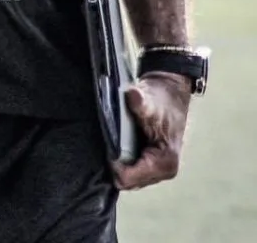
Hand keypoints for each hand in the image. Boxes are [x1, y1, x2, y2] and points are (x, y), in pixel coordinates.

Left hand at [112, 72, 190, 189]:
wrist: (170, 94)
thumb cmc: (162, 99)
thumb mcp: (150, 100)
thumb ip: (140, 102)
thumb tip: (132, 95)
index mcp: (164, 163)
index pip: (129, 179)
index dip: (113, 165)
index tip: (105, 146)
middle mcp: (163, 171)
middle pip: (127, 182)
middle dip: (114, 166)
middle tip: (106, 143)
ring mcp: (157, 169)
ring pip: (128, 178)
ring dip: (117, 163)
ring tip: (110, 143)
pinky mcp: (151, 163)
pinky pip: (130, 170)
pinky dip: (121, 160)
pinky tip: (115, 145)